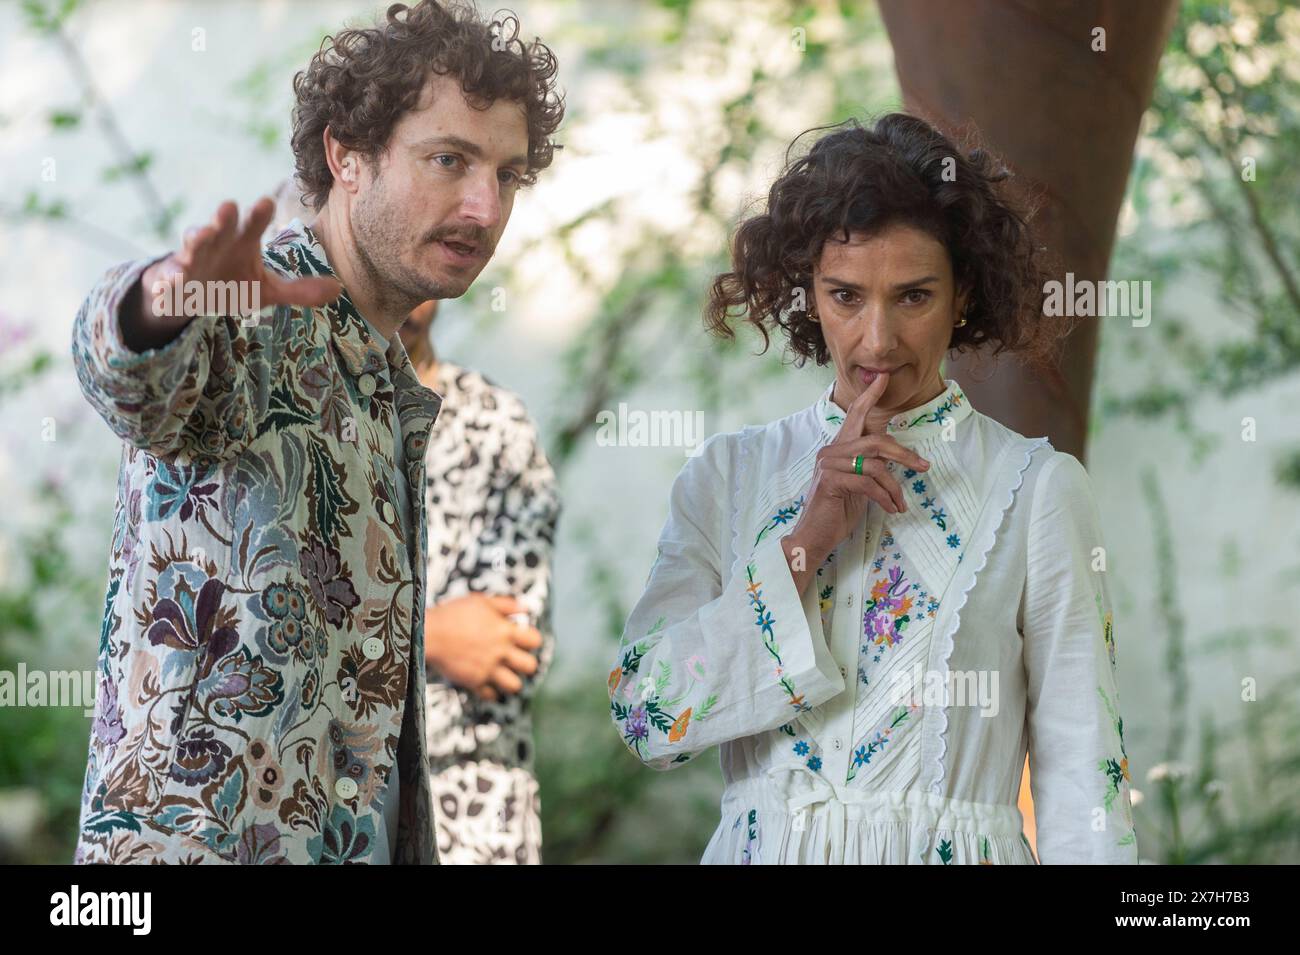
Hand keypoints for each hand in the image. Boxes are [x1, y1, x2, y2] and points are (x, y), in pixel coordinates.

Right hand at [123, 198, 341, 350]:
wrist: (192, 294)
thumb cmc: (233, 284)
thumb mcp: (267, 290)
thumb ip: (299, 290)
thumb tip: (339, 289)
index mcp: (241, 242)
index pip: (253, 225)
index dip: (258, 215)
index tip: (266, 202)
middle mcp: (217, 243)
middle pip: (221, 226)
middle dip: (224, 218)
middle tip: (229, 207)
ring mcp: (193, 257)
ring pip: (192, 244)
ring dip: (195, 239)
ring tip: (200, 236)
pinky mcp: (173, 276)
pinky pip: (170, 275)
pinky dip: (171, 278)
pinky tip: (173, 281)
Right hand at [423, 593, 543, 701]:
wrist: (428, 633)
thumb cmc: (453, 614)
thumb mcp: (481, 602)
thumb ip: (506, 604)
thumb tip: (526, 608)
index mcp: (504, 631)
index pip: (535, 641)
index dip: (532, 640)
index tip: (522, 640)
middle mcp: (500, 652)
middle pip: (531, 666)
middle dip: (526, 664)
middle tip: (515, 660)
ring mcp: (488, 669)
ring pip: (515, 686)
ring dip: (511, 680)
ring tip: (503, 674)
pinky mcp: (473, 682)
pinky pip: (490, 695)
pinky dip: (490, 691)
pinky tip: (485, 681)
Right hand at [781, 372, 931, 594]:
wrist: (813, 537)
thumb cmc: (836, 512)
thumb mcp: (859, 486)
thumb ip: (870, 467)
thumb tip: (893, 460)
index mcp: (838, 448)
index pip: (855, 415)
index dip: (870, 396)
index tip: (883, 377)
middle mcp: (831, 451)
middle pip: (875, 440)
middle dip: (903, 453)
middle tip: (923, 466)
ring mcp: (828, 465)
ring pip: (875, 465)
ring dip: (894, 487)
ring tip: (899, 503)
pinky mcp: (831, 481)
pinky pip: (869, 483)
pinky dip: (885, 498)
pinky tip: (892, 509)